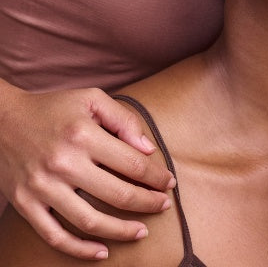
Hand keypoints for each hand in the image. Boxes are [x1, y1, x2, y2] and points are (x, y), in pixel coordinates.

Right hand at [0, 83, 174, 259]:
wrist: (2, 120)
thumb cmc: (54, 108)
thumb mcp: (92, 99)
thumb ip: (123, 120)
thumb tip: (149, 150)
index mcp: (83, 135)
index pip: (132, 164)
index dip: (156, 177)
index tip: (169, 183)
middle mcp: (63, 163)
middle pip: (117, 194)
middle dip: (147, 203)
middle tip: (163, 206)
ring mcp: (42, 188)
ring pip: (90, 221)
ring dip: (121, 231)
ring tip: (141, 231)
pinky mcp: (24, 205)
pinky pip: (54, 236)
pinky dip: (79, 250)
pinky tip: (101, 252)